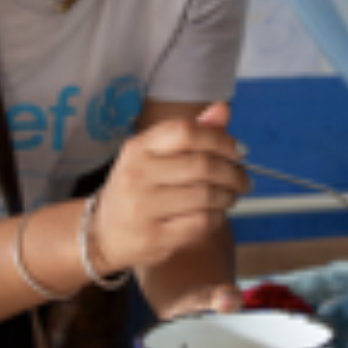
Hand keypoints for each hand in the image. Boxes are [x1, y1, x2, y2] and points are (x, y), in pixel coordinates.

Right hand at [92, 103, 248, 276]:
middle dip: (233, 172)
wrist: (104, 235)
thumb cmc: (138, 189)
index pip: (186, 132)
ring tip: (230, 196)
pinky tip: (215, 214)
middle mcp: (137, 175)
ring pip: (206, 195)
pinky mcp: (154, 237)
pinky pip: (201, 223)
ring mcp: (143, 207)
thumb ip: (191, 133)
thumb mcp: (155, 156)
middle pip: (202, 166)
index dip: (220, 139)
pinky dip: (217, 217)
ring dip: (228, 196)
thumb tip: (223, 110)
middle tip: (243, 179)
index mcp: (137, 148)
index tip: (238, 151)